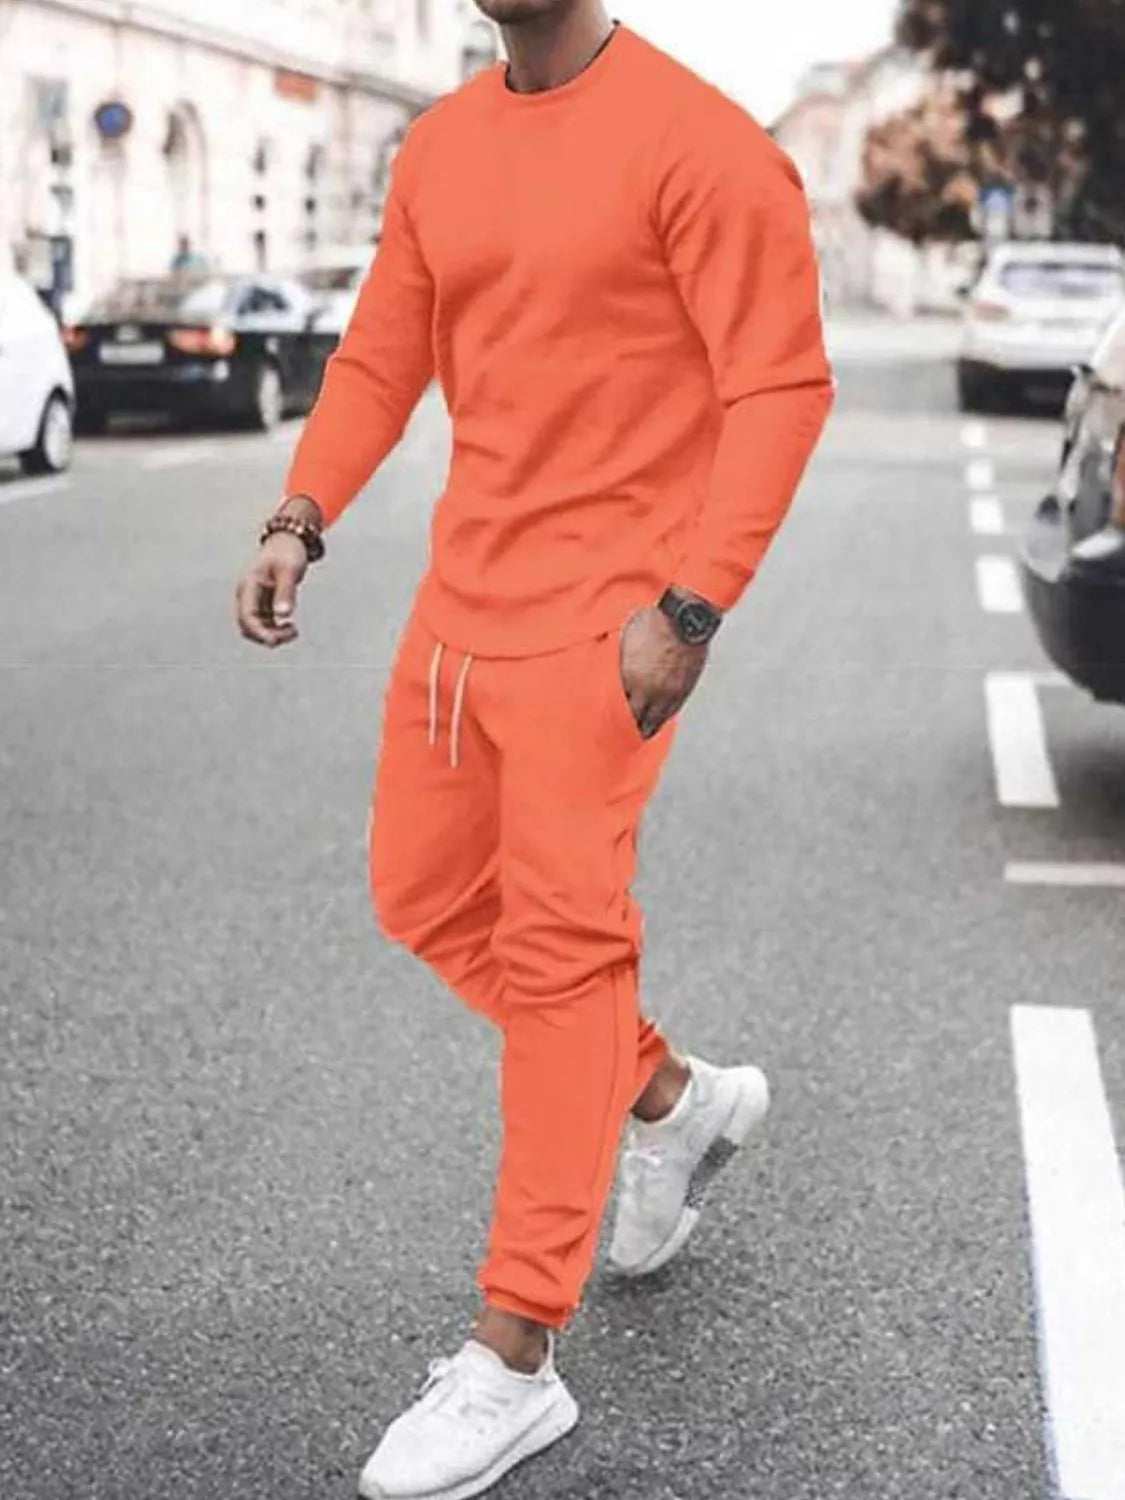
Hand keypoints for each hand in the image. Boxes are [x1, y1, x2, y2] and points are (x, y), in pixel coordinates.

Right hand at [234, 532, 307, 647]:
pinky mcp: (262, 604)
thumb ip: (286, 592)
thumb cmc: (287, 552)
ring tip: (293, 630)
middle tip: (292, 632)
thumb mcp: (289, 571)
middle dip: (267, 636)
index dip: (259, 633)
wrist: (288, 542)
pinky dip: (275, 630)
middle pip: (248, 627)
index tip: (275, 641)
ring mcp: (253, 601)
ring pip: (255, 629)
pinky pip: (264, 625)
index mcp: (248, 586)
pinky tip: (290, 627)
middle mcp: (247, 596)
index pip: (247, 617)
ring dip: (272, 635)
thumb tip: (283, 615)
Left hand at [619, 605, 708, 738]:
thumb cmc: (652, 622)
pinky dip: (662, 718)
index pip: (618, 709)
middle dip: (628, 728)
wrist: (684, 618)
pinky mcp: (684, 690)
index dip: (612, 717)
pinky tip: (658, 719)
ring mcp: (669, 692)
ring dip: (647, 727)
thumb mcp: (625, 640)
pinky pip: (671, 712)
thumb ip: (618, 661)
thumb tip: (612, 673)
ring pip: (656, 720)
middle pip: (637, 720)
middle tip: (621, 735)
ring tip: (640, 733)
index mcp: (631, 679)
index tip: (606, 722)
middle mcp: (650, 691)